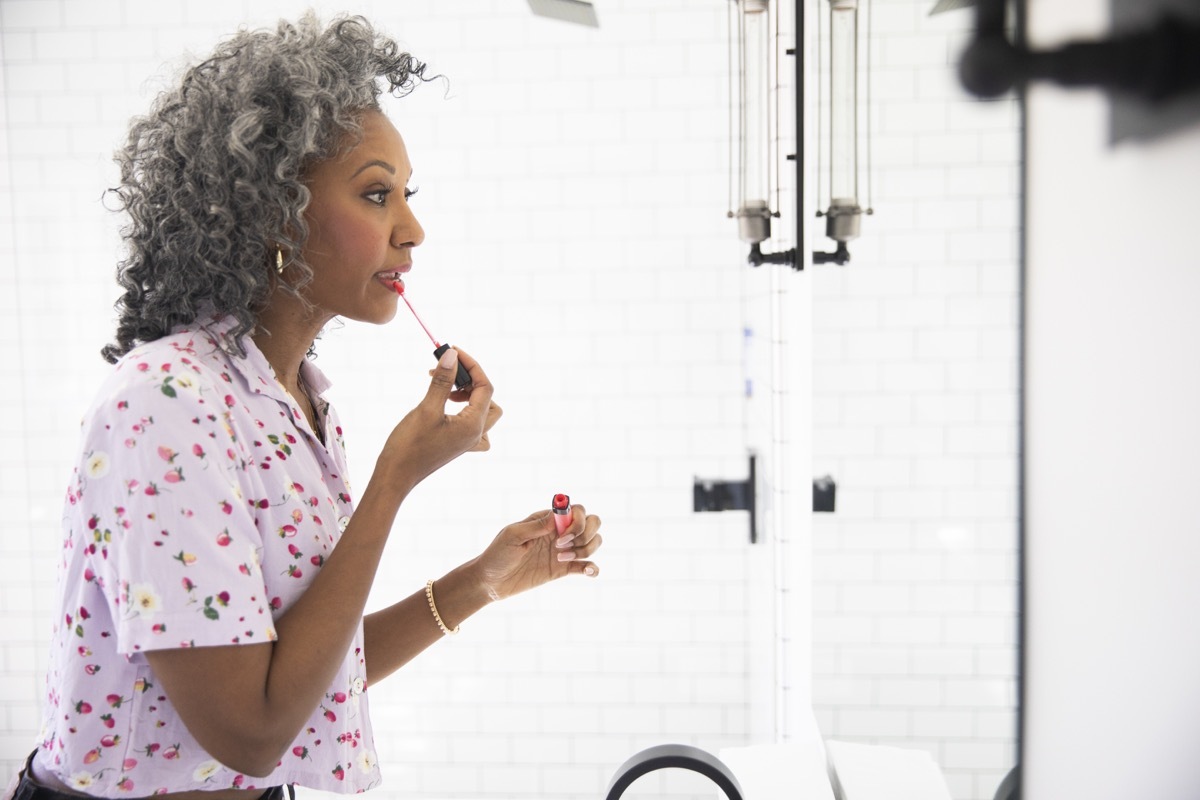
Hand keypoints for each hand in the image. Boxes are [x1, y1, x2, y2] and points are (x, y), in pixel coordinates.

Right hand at [378, 347, 498, 490]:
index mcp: (474, 425)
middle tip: (448, 373)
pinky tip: (445, 406)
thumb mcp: (427, 408)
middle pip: (488, 398)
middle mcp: (475, 434)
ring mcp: (467, 441)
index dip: (471, 365)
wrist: (396, 475)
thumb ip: (442, 381)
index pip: (484, 386)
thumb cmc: (409, 445)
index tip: (453, 351)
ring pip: (484, 411)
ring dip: (469, 395)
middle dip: (471, 380)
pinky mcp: (457, 444)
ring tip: (444, 389)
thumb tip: (452, 355)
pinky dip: (465, 410)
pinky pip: (473, 424)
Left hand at [473, 504, 602, 601]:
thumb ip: (536, 526)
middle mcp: (560, 532)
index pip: (578, 510)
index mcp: (548, 519)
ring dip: (586, 550)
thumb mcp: (512, 536)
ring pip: (593, 542)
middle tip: (563, 547)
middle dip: (586, 534)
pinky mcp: (563, 569)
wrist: (491, 581)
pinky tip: (587, 571)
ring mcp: (563, 550)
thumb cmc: (497, 554)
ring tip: (561, 559)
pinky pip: (586, 566)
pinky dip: (593, 568)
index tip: (561, 537)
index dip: (577, 522)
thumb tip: (557, 517)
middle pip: (592, 523)